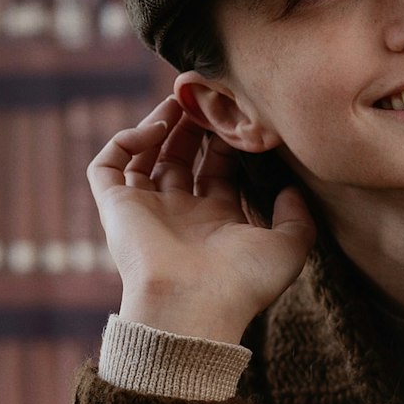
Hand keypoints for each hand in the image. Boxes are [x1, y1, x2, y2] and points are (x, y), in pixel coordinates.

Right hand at [88, 96, 316, 342]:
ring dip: (159, 125)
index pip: (217, 170)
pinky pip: (107, 165)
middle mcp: (180, 214)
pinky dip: (125, 141)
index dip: (226, 142)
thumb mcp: (288, 248)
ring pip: (144, 156)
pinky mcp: (115, 207)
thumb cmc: (242, 283)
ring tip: (179, 99)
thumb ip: (297, 217)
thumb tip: (293, 189)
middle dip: (193, 127)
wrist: (194, 306)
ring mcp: (146, 209)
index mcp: (216, 222)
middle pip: (181, 158)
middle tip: (206, 97)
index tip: (238, 116)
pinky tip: (154, 128)